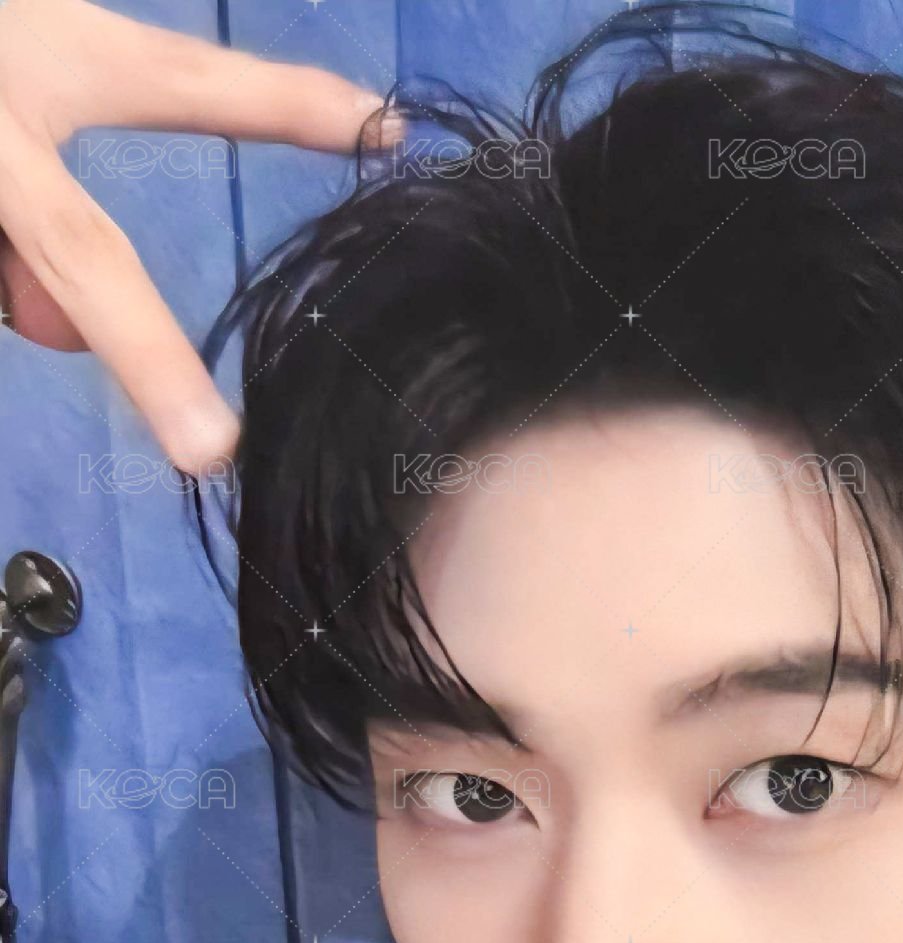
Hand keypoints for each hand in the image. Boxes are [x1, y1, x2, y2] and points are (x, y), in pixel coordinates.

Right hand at [0, 0, 394, 472]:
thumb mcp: (11, 69)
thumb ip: (43, 215)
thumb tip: (54, 325)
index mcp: (38, 55)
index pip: (175, 81)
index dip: (277, 104)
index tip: (386, 128)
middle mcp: (0, 119)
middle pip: (80, 257)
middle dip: (146, 358)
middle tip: (209, 450)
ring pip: (12, 287)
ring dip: (5, 272)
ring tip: (1, 210)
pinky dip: (4, 270)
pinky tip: (5, 258)